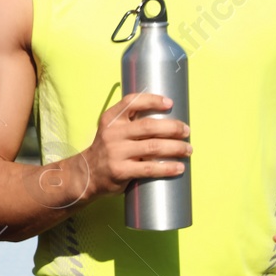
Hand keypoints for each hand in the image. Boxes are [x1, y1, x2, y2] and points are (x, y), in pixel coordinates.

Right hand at [77, 92, 191, 199]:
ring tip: (188, 149)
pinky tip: (179, 167)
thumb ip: (131, 122)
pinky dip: (167, 167)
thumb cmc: (107, 149)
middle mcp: (112, 133)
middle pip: (148, 126)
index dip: (152, 100)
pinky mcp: (121, 171)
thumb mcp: (111, 129)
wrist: (87, 174)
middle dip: (172, 127)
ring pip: (152, 147)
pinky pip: (149, 169)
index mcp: (111, 119)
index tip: (170, 103)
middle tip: (186, 131)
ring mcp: (116, 153)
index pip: (131, 102)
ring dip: (175, 148)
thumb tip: (166, 117)